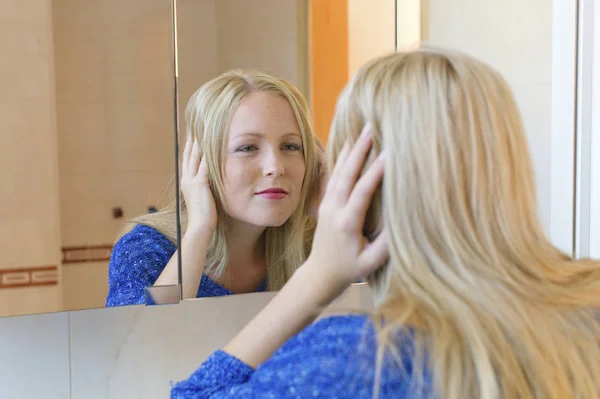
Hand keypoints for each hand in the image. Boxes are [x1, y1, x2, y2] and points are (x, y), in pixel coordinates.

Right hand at [181, 137, 217, 232]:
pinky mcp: (200, 184)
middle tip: (195, 127)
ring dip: (198, 143)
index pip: (188, 160)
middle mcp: (187, 179)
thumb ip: (205, 187)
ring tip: (202, 130)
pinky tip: (210, 146)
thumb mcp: (203, 198)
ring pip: (194, 157)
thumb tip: (210, 182)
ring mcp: (192, 181)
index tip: (193, 136)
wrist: (200, 227)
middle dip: (192, 141)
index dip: (190, 147)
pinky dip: (206, 155)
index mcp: (186, 182)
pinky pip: (203, 166)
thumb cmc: (204, 216)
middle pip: (188, 155)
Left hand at [306, 126, 387, 292]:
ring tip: (362, 130)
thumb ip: (387, 244)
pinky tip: (347, 145)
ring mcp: (326, 205)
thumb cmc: (349, 270)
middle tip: (371, 128)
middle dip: (359, 150)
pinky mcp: (324, 203)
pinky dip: (340, 159)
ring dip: (350, 150)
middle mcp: (334, 209)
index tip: (389, 153)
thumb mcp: (371, 263)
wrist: (320, 274)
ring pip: (338, 172)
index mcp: (347, 223)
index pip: (363, 192)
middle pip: (347, 174)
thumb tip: (403, 219)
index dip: (376, 172)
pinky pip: (333, 176)